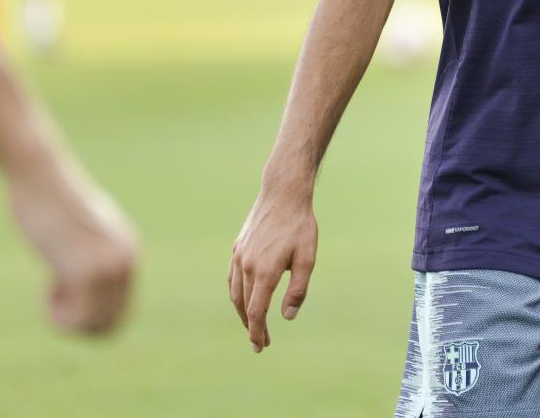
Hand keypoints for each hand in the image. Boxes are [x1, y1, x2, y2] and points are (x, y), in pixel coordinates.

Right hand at [6, 167, 138, 334]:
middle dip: (79, 322)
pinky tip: (48, 285)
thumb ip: (90, 247)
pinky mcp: (86, 271)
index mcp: (128, 250)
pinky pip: (78, 320)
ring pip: (96, 325)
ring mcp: (108, 267)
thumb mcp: (79, 224)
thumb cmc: (49, 197)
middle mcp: (125, 260)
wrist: (39, 175)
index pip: (123, 309)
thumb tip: (85, 274)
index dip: (90, 313)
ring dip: (67, 320)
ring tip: (52, 288)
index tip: (65, 292)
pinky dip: (58, 316)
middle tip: (56, 295)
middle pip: (112, 323)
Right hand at [228, 185, 318, 351]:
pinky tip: (244, 299)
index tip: (261, 346)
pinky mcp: (237, 248)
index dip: (258, 332)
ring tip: (253, 325)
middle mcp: (246, 266)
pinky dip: (236, 294)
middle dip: (252, 327)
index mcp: (265, 271)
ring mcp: (239, 256)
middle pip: (244, 306)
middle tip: (261, 342)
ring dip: (242, 312)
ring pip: (235, 293)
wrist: (283, 194)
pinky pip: (232, 278)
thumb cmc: (300, 226)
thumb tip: (288, 316)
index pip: (256, 311)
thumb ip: (298, 289)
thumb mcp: (307, 258)